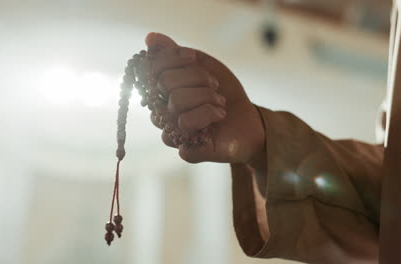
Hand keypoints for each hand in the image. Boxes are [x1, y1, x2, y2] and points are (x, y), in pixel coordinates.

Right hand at [145, 33, 264, 163]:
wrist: (250, 119)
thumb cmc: (223, 92)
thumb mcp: (203, 66)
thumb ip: (176, 53)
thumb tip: (150, 38)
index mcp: (162, 93)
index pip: (151, 69)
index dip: (173, 59)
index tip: (194, 59)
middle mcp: (162, 113)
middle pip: (165, 84)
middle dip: (198, 79)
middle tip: (214, 87)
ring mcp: (173, 133)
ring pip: (175, 104)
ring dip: (206, 98)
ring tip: (220, 104)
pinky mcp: (187, 151)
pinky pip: (186, 130)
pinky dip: (208, 117)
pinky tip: (217, 120)